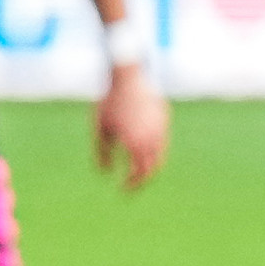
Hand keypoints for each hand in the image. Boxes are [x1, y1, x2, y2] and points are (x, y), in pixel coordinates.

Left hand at [96, 63, 168, 189]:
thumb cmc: (109, 102)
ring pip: (160, 155)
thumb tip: (104, 173)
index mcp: (135, 143)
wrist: (127, 76)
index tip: (123, 189)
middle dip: (143, 180)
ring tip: (137, 169)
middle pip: (153, 168)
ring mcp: (161, 129)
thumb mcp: (100, 128)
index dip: (131, 184)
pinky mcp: (164, 119)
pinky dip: (154, 149)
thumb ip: (101, 152)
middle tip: (132, 185)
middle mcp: (152, 139)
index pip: (138, 173)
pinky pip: (162, 140)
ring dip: (150, 165)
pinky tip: (142, 148)